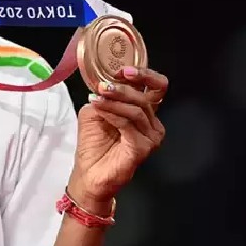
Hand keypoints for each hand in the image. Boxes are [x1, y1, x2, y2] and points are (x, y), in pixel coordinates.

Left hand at [68, 66, 167, 211]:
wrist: (89, 175)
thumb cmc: (93, 145)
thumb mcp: (94, 111)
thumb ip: (102, 96)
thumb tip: (103, 82)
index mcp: (143, 112)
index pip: (157, 87)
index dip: (144, 75)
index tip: (123, 70)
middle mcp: (151, 123)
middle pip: (147, 97)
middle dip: (124, 87)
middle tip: (104, 85)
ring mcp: (150, 137)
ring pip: (137, 109)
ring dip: (114, 100)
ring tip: (96, 97)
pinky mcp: (143, 148)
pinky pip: (128, 124)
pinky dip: (112, 113)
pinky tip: (99, 109)